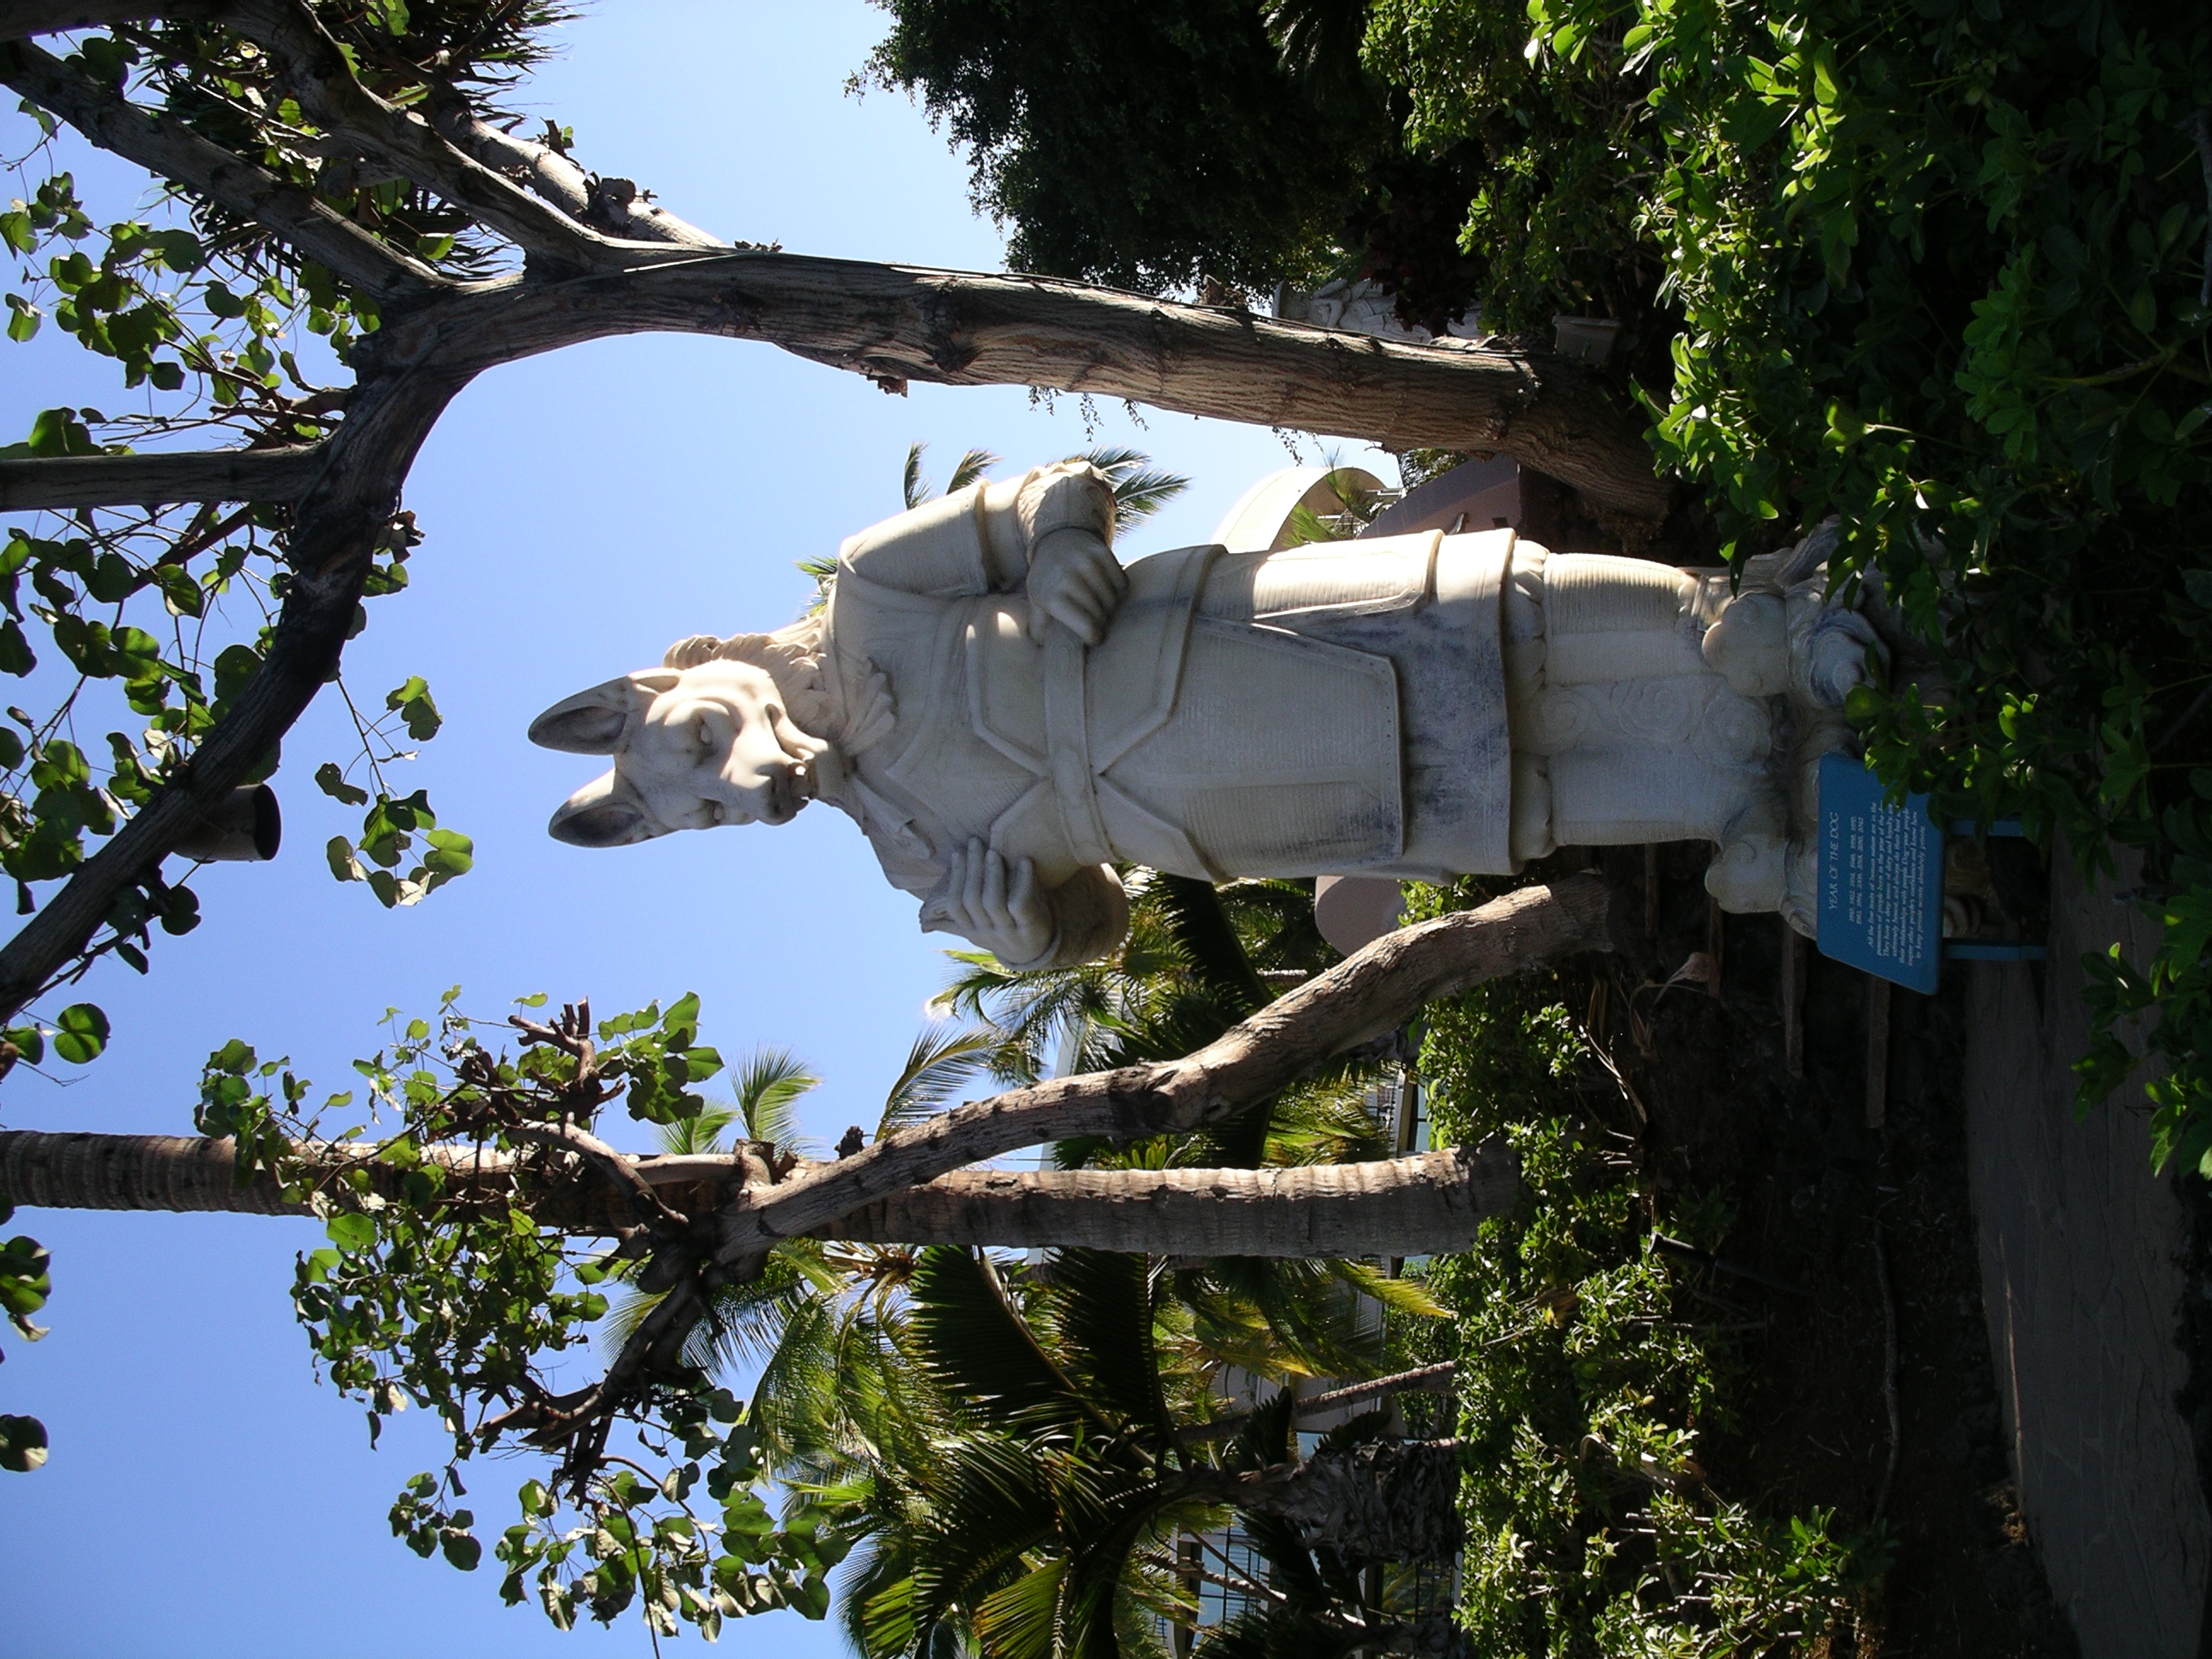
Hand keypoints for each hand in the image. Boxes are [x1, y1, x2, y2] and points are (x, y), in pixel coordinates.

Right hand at [919, 839, 1055, 964]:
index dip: (955, 876)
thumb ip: (961, 915)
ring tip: (993, 851)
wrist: (1038, 953)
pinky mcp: (1029, 929)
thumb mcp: (980, 926)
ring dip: (991, 873)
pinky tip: (1025, 862)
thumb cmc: (1005, 928)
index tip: (958, 852)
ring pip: (992, 902)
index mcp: (970, 930)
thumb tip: (925, 914)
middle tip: (975, 842)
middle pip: (971, 899)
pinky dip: (1023, 881)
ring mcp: (1007, 932)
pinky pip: (1020, 904)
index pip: (955, 904)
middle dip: (972, 867)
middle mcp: (986, 933)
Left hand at [1025, 528, 1127, 644]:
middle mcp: (1069, 578)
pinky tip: (1105, 587)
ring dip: (1110, 606)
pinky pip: (1122, 583)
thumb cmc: (1048, 579)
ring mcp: (1087, 563)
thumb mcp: (1037, 602)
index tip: (1094, 637)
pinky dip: (1118, 589)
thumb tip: (1045, 648)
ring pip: (1113, 600)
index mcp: (1051, 596)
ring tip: (1099, 603)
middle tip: (1095, 619)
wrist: (1057, 540)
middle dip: (1101, 621)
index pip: (1087, 627)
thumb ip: (1039, 628)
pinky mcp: (1102, 553)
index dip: (1095, 637)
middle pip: (1101, 615)